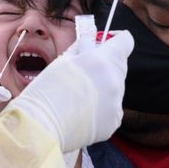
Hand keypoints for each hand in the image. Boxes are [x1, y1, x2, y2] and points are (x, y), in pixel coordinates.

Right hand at [7, 31, 133, 151]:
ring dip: (102, 89)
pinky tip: (82, 113)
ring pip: (114, 89)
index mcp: (102, 60)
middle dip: (104, 67)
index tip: (106, 45)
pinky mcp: (114, 121)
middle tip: (82, 76)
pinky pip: (112, 109)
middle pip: (118, 66)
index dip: (115, 40)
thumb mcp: (62, 61)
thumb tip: (91, 44)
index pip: (125, 41)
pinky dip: (101, 109)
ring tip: (78, 99)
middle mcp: (114, 80)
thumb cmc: (46, 91)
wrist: (42, 127)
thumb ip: (82, 50)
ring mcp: (116, 102)